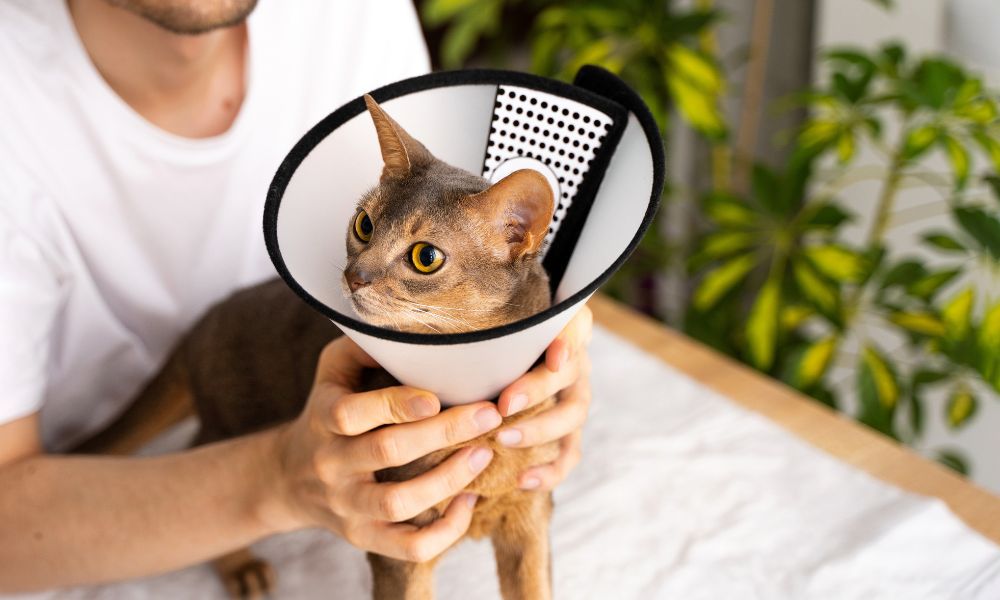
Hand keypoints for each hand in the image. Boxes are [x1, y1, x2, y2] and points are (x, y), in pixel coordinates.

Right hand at [264, 337, 502, 561]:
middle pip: (386, 452)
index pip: (352, 413)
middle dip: (442, 434)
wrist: (289, 478)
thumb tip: (409, 323)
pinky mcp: (364, 537)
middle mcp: (332, 464)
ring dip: (447, 482)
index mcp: (323, 417)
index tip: (436, 396)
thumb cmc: (328, 410)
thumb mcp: (331, 371)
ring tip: (484, 455)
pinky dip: (444, 532)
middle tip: (488, 415)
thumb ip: (363, 346)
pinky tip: (470, 502)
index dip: (395, 405)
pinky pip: (407, 546)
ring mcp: (347, 506)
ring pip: (397, 504)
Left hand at [495, 306, 592, 490]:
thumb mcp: (486, 334)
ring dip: (540, 429)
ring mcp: (573, 399)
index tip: (553, 356)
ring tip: (505, 439)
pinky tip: (522, 479)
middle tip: (504, 405)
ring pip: (573, 415)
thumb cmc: (486, 350)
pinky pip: (569, 454)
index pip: (575, 328)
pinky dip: (549, 470)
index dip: (569, 341)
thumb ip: (484, 331)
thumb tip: (449, 337)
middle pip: (571, 373)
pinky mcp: (568, 434)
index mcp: (559, 332)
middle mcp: (572, 364)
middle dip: (537, 390)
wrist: (494, 381)